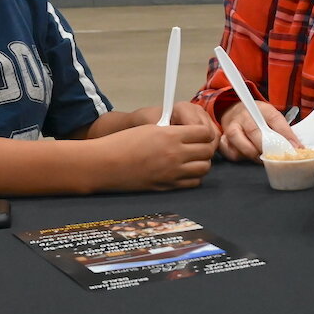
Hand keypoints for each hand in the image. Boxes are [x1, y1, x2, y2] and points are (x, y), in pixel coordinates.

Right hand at [92, 121, 216, 189]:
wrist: (105, 164)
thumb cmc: (123, 143)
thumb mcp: (151, 128)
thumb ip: (173, 130)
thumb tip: (191, 132)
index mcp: (170, 136)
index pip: (205, 133)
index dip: (207, 132)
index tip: (203, 132)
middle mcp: (175, 154)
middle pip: (208, 151)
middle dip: (207, 146)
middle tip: (201, 145)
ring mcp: (172, 172)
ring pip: (204, 168)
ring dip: (203, 162)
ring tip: (194, 158)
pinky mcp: (167, 186)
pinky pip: (193, 182)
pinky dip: (194, 176)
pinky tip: (186, 170)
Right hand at [219, 101, 301, 161]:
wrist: (234, 110)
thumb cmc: (256, 117)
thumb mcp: (272, 117)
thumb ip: (284, 131)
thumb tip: (298, 147)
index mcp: (260, 109)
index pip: (275, 119)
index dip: (285, 134)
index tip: (294, 147)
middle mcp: (244, 116)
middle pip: (255, 133)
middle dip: (267, 148)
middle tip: (276, 156)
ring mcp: (231, 127)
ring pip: (241, 145)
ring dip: (253, 154)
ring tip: (261, 157)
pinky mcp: (223, 139)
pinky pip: (231, 153)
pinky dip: (240, 157)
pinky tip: (246, 155)